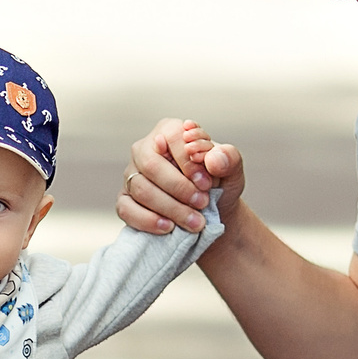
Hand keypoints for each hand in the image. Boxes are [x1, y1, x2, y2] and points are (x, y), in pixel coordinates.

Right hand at [117, 118, 243, 234]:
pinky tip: (169, 227)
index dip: (189, 161)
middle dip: (179, 188)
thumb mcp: (232, 170)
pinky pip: (126, 209)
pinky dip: (148, 220)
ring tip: (195, 221)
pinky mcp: (125, 199)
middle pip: (151, 165)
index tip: (207, 183)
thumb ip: (229, 159)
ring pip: (142, 189)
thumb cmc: (217, 185)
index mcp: (169, 131)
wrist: (209, 213)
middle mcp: (144, 149)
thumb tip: (213, 159)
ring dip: (171, 208)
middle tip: (202, 203)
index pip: (172, 137)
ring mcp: (131, 175)